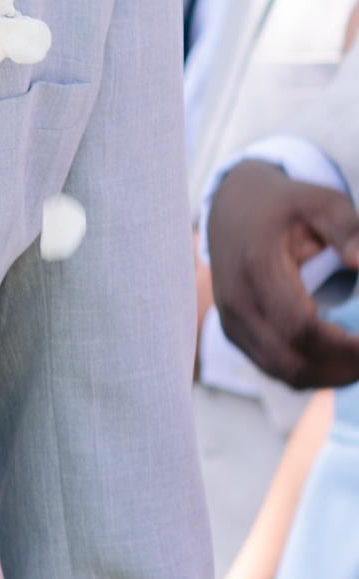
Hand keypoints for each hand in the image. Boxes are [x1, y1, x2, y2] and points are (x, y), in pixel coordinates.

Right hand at [205, 159, 358, 386]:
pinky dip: (310, 372)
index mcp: (256, 269)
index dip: (343, 347)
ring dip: (327, 376)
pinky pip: (274, 366)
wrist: (230, 207)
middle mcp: (237, 302)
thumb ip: (348, 230)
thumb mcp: (322, 201)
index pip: (300, 328)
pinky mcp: (234, 332)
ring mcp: (231, 322)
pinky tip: (339, 359)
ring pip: (282, 372)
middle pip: (291, 361)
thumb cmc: (283, 205)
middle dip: (340, 369)